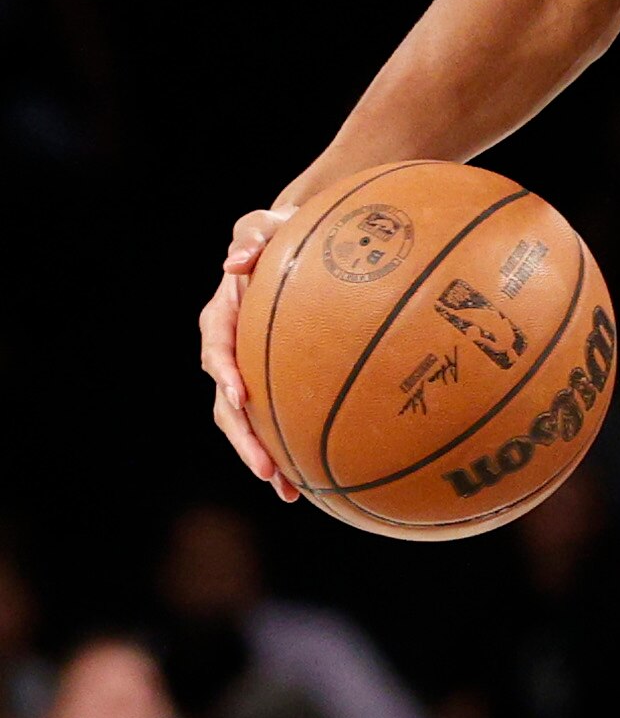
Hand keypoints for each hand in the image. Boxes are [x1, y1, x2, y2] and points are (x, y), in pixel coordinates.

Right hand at [199, 205, 300, 495]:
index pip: (215, 345)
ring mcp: (244, 375)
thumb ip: (254, 236)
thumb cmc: (281, 237)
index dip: (224, 371)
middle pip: (225, 402)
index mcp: (222, 316)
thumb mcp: (266, 227)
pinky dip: (285, 457)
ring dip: (261, 459)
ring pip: (243, 424)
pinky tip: (305, 489)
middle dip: (244, 438)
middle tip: (267, 468)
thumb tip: (235, 263)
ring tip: (287, 491)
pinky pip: (269, 427)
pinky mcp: (266, 391)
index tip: (238, 393)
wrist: (297, 256)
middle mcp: (226, 352)